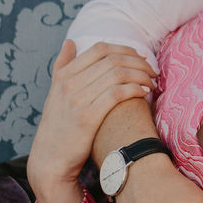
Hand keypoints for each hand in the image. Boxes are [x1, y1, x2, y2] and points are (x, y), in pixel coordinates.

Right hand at [27, 40, 155, 195]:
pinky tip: (144, 92)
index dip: (125, 49)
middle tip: (152, 70)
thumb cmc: (58, 127)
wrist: (50, 160)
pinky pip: (117, 93)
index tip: (140, 57)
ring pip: (117, 74)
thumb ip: (62, 66)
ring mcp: (77, 100)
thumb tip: (70, 42)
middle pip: (112, 59)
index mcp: (64, 75)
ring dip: (141, 75)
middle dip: (138, 62)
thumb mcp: (55, 93)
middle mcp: (69, 83)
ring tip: (152, 82)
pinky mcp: (87, 117)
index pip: (100, 49)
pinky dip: (135, 89)